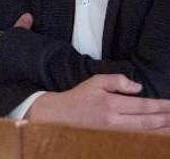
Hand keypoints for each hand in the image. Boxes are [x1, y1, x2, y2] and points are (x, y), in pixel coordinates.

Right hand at [28, 74, 169, 131]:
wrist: (61, 115)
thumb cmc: (79, 96)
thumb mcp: (95, 81)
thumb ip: (117, 81)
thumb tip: (138, 88)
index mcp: (111, 105)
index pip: (143, 106)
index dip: (161, 106)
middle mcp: (114, 121)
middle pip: (148, 122)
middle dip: (166, 119)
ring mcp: (114, 133)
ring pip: (145, 132)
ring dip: (162, 129)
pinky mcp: (113, 138)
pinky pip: (137, 137)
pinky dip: (150, 135)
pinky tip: (158, 132)